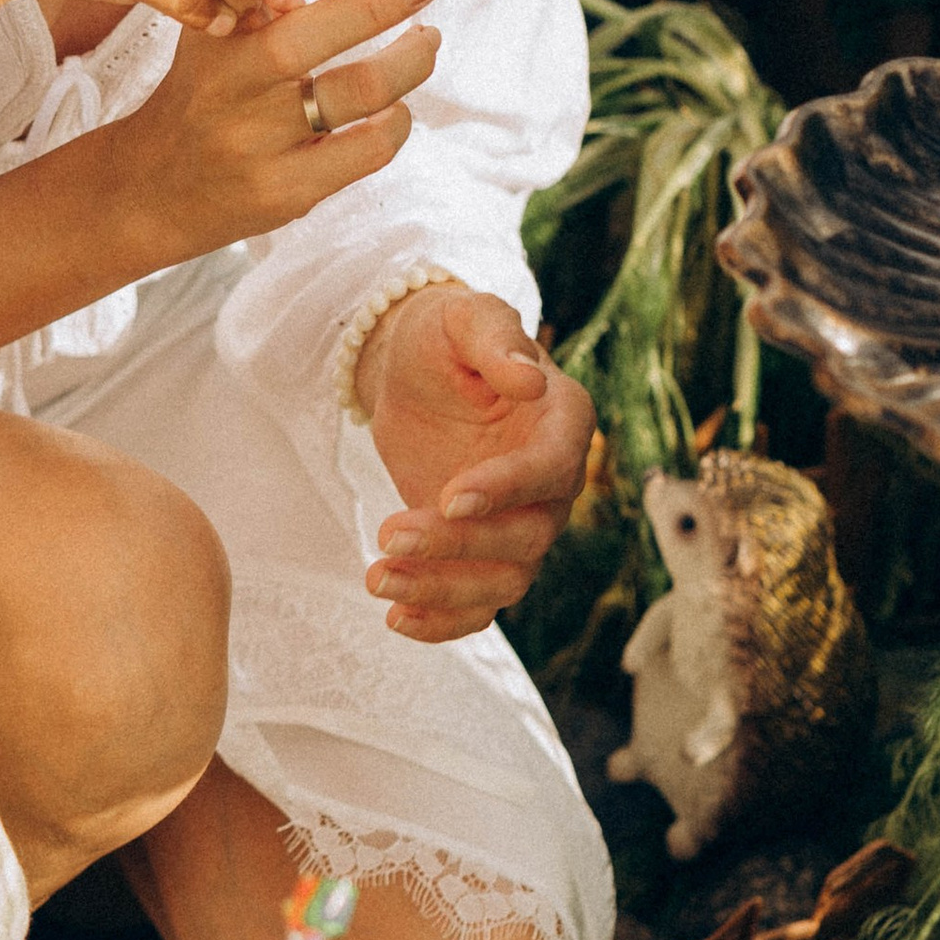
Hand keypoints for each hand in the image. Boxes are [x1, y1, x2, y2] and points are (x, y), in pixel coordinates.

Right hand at [103, 0, 445, 249]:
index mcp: (214, 37)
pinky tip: (397, 109)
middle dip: (379, 2)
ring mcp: (256, 144)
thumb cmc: (204, 89)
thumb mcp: (221, 21)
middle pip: (307, 39)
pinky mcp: (285, 192)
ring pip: (352, 95)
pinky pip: (364, 153)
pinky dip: (395, 123)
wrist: (155, 189)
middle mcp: (230, 88)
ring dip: (407, 62)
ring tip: (426, 43)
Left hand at [357, 286, 594, 641]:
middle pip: (528, 537)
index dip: (507, 490)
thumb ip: (495, 339)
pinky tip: (395, 618)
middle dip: (458, 545)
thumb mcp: (462, 317)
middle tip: (386, 534)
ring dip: (443, 591)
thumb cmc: (445, 335)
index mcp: (564, 420)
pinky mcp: (482, 551)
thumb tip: (530, 379)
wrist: (414, 370)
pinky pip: (479, 604)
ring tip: (376, 578)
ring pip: (504, 581)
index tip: (449, 497)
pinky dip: (443, 622)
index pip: (550, 469)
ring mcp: (521, 522)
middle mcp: (554, 482)